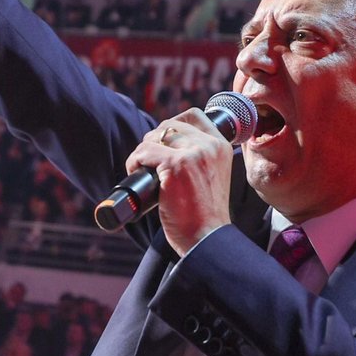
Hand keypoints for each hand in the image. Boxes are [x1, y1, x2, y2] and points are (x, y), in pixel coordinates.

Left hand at [123, 110, 232, 255]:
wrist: (206, 239)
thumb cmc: (203, 214)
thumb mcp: (211, 176)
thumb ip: (198, 157)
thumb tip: (165, 139)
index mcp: (221, 146)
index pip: (193, 116)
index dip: (172, 125)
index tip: (162, 144)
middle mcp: (210, 145)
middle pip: (168, 125)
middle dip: (153, 142)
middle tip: (150, 166)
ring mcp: (193, 154)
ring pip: (153, 138)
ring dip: (142, 154)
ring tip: (144, 174)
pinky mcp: (175, 166)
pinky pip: (143, 153)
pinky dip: (134, 164)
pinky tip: (138, 178)